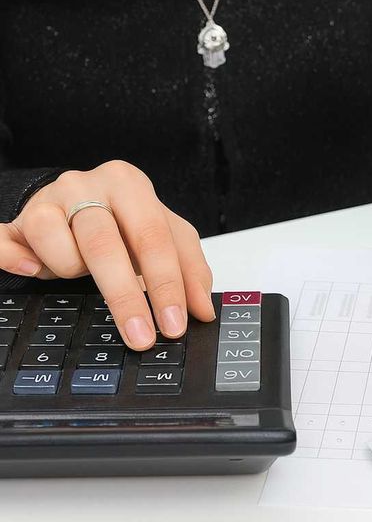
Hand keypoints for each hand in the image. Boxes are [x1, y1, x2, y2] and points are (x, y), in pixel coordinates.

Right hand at [0, 160, 214, 348]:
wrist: (74, 199)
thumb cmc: (125, 220)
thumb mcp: (166, 234)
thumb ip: (190, 268)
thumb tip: (202, 310)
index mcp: (130, 185)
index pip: (154, 237)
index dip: (167, 284)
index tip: (174, 323)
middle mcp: (88, 186)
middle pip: (106, 246)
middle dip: (126, 298)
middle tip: (142, 337)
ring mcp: (49, 200)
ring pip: (62, 251)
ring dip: (74, 273)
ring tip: (83, 269)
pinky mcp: (20, 219)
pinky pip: (10, 247)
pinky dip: (19, 262)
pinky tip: (35, 270)